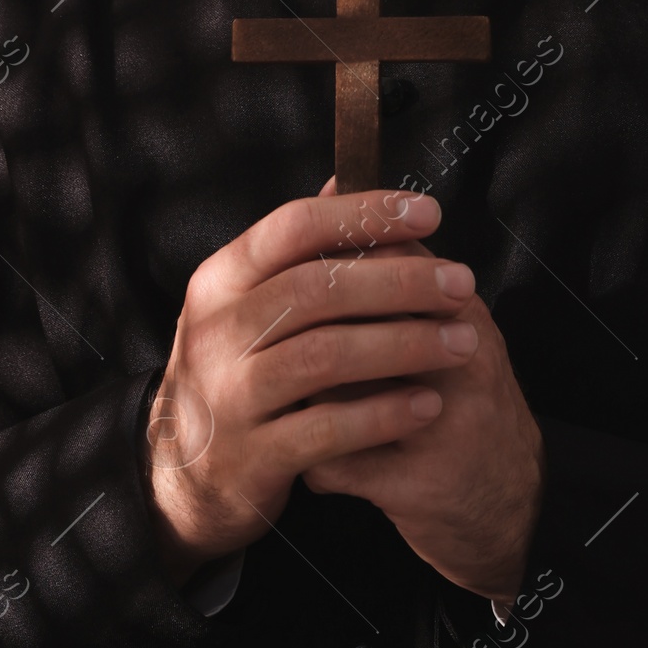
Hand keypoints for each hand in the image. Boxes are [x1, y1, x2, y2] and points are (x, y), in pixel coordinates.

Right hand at [143, 188, 479, 584]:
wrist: (184, 472)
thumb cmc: (236, 371)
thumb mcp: (247, 305)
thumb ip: (295, 248)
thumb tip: (345, 175)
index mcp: (219, 281)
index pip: (293, 226)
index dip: (364, 214)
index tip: (430, 214)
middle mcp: (215, 332)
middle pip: (316, 289)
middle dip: (399, 282)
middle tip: (461, 285)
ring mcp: (228, 396)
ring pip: (325, 356)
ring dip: (404, 345)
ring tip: (462, 343)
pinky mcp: (251, 456)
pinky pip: (328, 429)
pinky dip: (385, 414)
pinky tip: (429, 405)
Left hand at [296, 176, 544, 608]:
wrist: (507, 504)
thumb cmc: (457, 401)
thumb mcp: (437, 325)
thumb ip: (388, 263)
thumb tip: (333, 189)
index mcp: (461, 310)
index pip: (387, 265)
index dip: (324, 273)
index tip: (284, 286)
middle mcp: (464, 358)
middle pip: (359, 327)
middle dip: (304, 342)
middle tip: (271, 352)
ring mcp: (447, 423)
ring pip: (340, 399)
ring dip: (306, 407)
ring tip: (293, 413)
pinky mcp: (424, 485)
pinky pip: (340, 465)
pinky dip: (318, 468)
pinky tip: (316, 467)